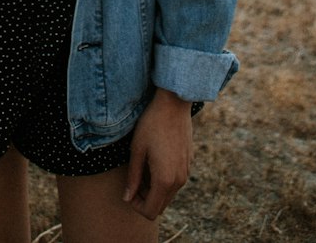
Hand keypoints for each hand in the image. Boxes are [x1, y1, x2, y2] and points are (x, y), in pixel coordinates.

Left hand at [122, 87, 194, 219]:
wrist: (173, 104)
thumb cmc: (151, 125)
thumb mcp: (137, 150)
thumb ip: (132, 178)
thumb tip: (127, 198)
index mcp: (164, 180)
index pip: (150, 211)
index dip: (136, 206)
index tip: (128, 191)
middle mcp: (178, 181)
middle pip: (160, 206)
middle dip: (144, 199)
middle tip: (133, 180)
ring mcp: (185, 172)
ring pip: (168, 195)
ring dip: (154, 190)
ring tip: (142, 168)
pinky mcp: (188, 163)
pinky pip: (175, 182)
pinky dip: (163, 180)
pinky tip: (154, 160)